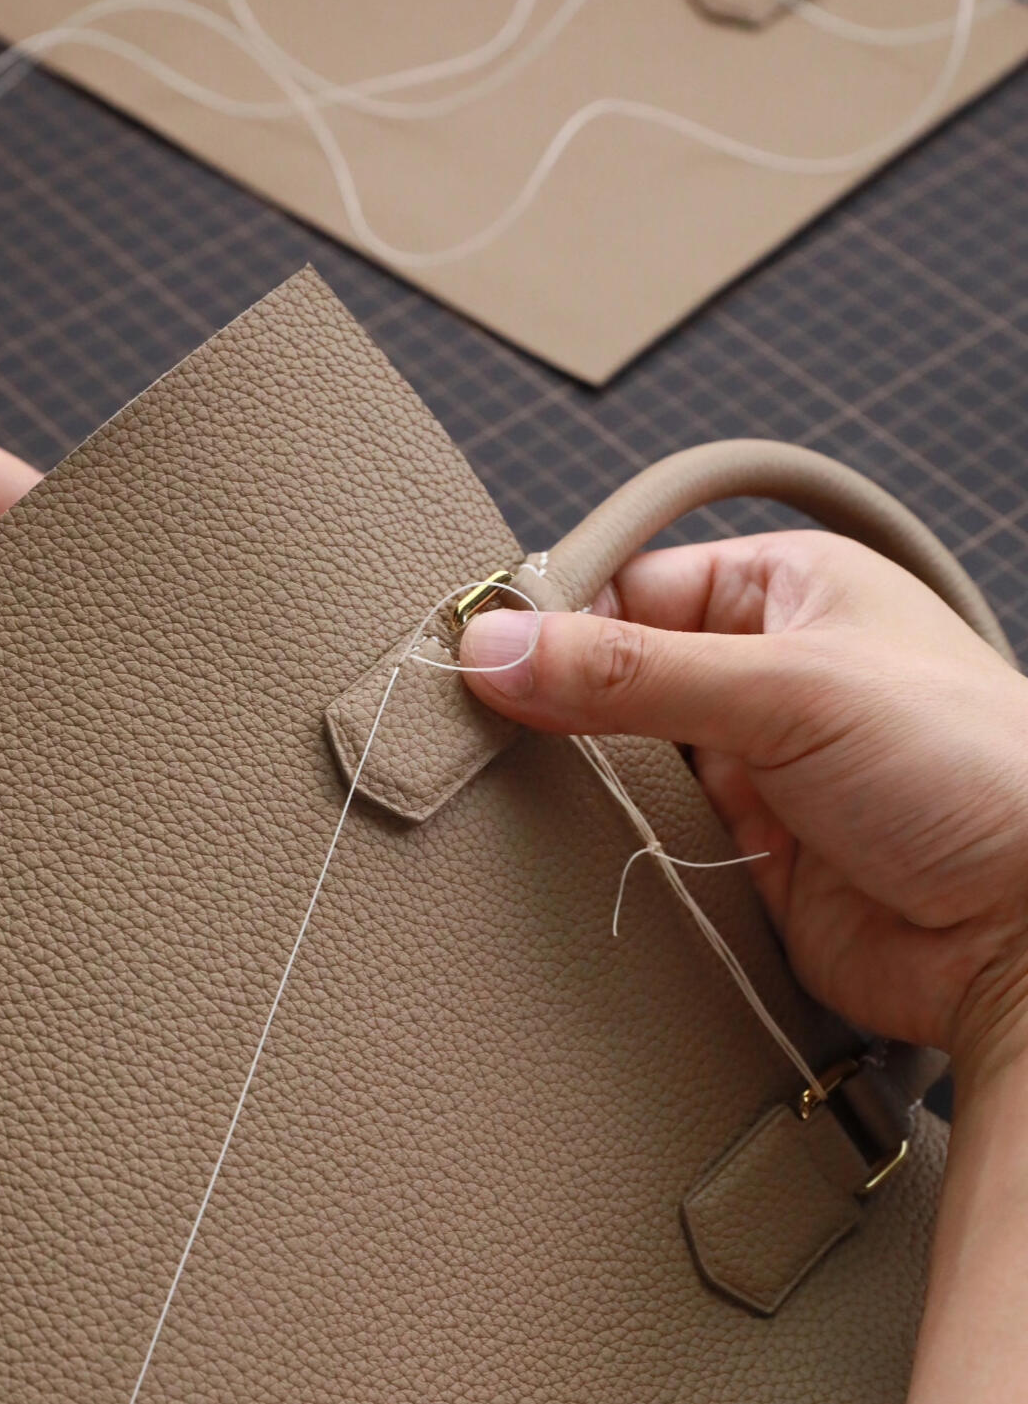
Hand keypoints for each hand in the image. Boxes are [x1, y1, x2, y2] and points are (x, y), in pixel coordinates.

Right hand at [460, 530, 1027, 1084]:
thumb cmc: (974, 769)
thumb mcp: (791, 689)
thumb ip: (632, 672)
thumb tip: (498, 647)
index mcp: (786, 591)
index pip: (633, 584)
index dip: (554, 614)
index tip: (476, 651)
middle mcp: (764, 676)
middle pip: (616, 676)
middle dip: (555, 705)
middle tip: (470, 733)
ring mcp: (754, 772)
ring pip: (622, 765)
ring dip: (579, 786)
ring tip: (500, 799)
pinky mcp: (745, 860)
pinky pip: (645, 844)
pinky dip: (605, 852)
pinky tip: (558, 859)